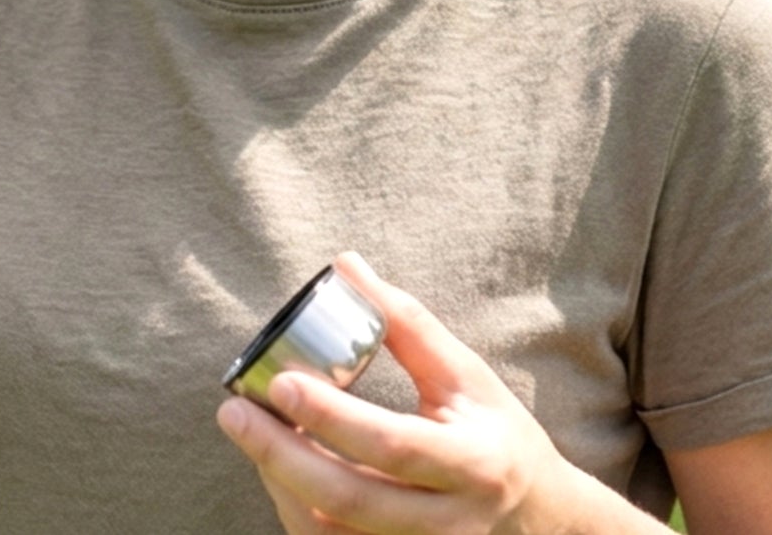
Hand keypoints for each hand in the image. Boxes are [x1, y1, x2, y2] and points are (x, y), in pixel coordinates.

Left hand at [217, 252, 592, 534]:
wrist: (539, 522)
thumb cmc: (494, 433)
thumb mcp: (466, 375)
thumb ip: (407, 323)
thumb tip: (346, 264)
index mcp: (474, 465)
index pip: (393, 445)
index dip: (333, 417)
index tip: (279, 381)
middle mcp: (450, 525)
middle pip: (354, 501)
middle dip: (282, 457)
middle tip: (232, 412)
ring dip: (282, 485)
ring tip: (246, 430)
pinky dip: (297, 512)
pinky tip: (272, 470)